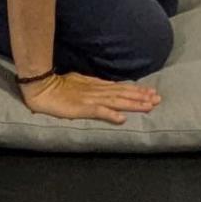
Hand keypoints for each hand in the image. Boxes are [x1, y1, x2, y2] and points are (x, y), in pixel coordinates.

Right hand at [20, 71, 160, 124]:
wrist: (42, 88)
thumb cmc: (58, 86)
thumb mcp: (79, 82)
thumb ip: (93, 85)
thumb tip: (106, 88)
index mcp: (96, 86)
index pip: (121, 88)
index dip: (137, 90)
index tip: (152, 92)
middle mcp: (97, 91)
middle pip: (123, 93)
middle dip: (141, 97)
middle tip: (158, 99)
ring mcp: (90, 99)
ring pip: (116, 101)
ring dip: (133, 104)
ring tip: (148, 106)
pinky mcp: (81, 109)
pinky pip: (98, 112)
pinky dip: (110, 115)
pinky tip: (122, 119)